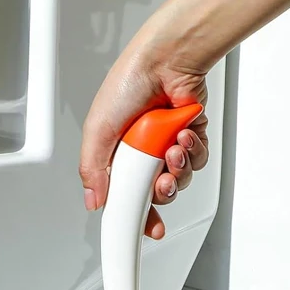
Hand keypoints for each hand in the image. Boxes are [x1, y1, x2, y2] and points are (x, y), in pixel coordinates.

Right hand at [79, 40, 209, 239]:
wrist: (166, 59)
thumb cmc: (128, 83)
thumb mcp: (98, 130)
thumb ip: (93, 169)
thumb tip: (94, 201)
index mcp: (117, 156)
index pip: (126, 198)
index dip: (137, 218)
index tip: (146, 230)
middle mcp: (142, 155)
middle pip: (156, 195)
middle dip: (162, 192)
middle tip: (160, 181)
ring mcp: (166, 147)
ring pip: (180, 180)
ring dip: (178, 169)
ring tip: (173, 149)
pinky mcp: (189, 138)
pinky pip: (197, 161)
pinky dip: (193, 152)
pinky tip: (184, 135)